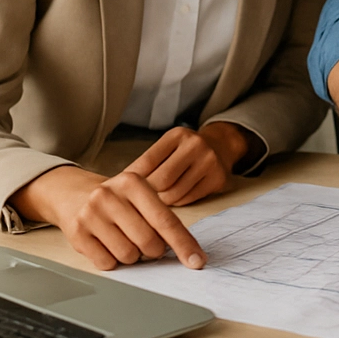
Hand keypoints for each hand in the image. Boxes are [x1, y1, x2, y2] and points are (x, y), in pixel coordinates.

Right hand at [11, 165, 206, 271]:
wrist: (74, 194)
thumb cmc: (118, 200)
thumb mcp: (141, 197)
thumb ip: (163, 219)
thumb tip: (190, 253)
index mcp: (132, 182)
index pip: (165, 220)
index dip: (183, 244)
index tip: (197, 262)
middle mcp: (109, 195)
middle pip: (148, 242)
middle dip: (154, 250)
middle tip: (147, 242)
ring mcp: (90, 214)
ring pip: (128, 255)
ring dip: (133, 256)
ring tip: (124, 239)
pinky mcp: (76, 233)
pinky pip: (106, 263)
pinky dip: (113, 261)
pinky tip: (108, 245)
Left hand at [126, 123, 246, 206]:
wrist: (220, 147)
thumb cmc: (184, 151)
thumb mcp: (167, 147)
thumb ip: (147, 163)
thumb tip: (118, 184)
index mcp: (177, 135)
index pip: (148, 161)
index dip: (133, 179)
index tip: (123, 189)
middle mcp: (195, 145)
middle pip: (161, 180)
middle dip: (148, 193)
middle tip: (140, 199)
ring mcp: (209, 162)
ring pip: (175, 193)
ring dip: (162, 201)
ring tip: (158, 199)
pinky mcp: (217, 179)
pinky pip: (188, 199)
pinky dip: (178, 202)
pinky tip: (175, 197)